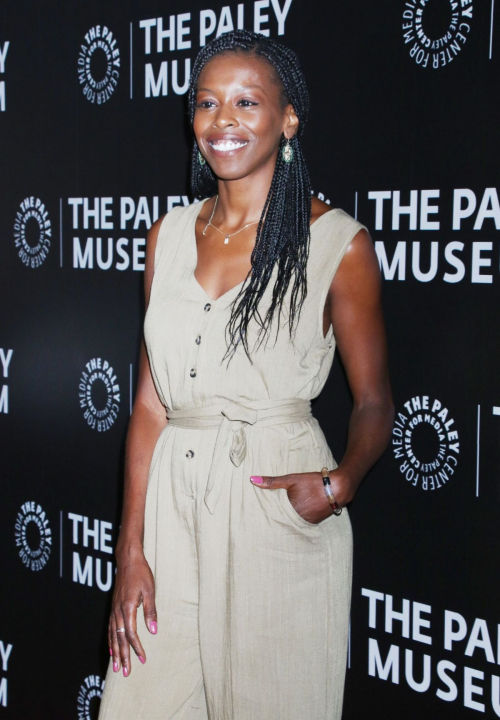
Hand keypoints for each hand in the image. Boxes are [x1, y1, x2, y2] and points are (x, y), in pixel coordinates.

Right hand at [108, 550, 156, 676]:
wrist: (128, 560)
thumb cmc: (141, 574)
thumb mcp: (150, 591)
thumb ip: (151, 612)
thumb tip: (153, 631)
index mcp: (127, 607)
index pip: (130, 634)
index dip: (136, 648)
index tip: (142, 659)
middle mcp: (118, 611)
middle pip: (119, 639)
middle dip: (123, 656)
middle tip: (125, 672)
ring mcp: (113, 609)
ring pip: (112, 635)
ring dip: (115, 652)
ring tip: (116, 666)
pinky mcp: (113, 607)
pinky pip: (110, 628)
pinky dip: (110, 640)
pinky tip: (112, 648)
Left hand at [250, 469, 352, 523]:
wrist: (337, 487)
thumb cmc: (313, 481)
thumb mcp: (290, 479)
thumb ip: (272, 482)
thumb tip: (252, 480)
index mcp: (290, 510)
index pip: (274, 516)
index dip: (267, 516)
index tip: (258, 518)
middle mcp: (299, 519)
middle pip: (283, 520)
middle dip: (277, 518)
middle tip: (265, 520)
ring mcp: (308, 522)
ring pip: (293, 521)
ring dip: (288, 519)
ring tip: (280, 517)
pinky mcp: (315, 522)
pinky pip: (303, 521)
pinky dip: (298, 518)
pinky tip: (296, 514)